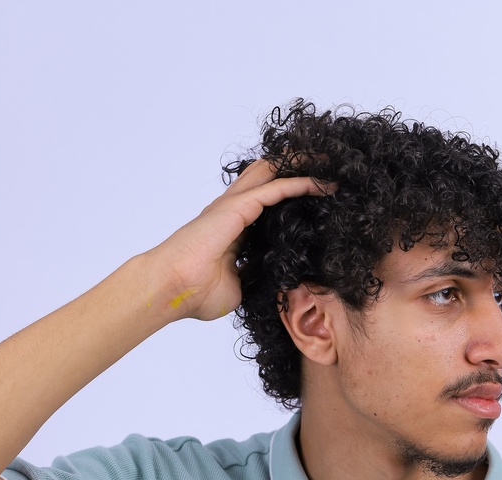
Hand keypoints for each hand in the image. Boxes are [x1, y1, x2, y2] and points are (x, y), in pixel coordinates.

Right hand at [147, 159, 332, 321]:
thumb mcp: (237, 287)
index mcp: (233, 228)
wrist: (173, 289)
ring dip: (302, 166)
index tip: (316, 197)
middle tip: (326, 166)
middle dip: (297, 167)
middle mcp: (233, 210)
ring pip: (273, 172)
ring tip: (329, 164)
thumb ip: (253, 277)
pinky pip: (276, 188)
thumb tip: (268, 280)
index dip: (288, 193)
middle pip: (268, 175)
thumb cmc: (195, 293)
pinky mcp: (238, 207)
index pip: (265, 201)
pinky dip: (301, 182)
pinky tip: (323, 182)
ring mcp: (234, 206)